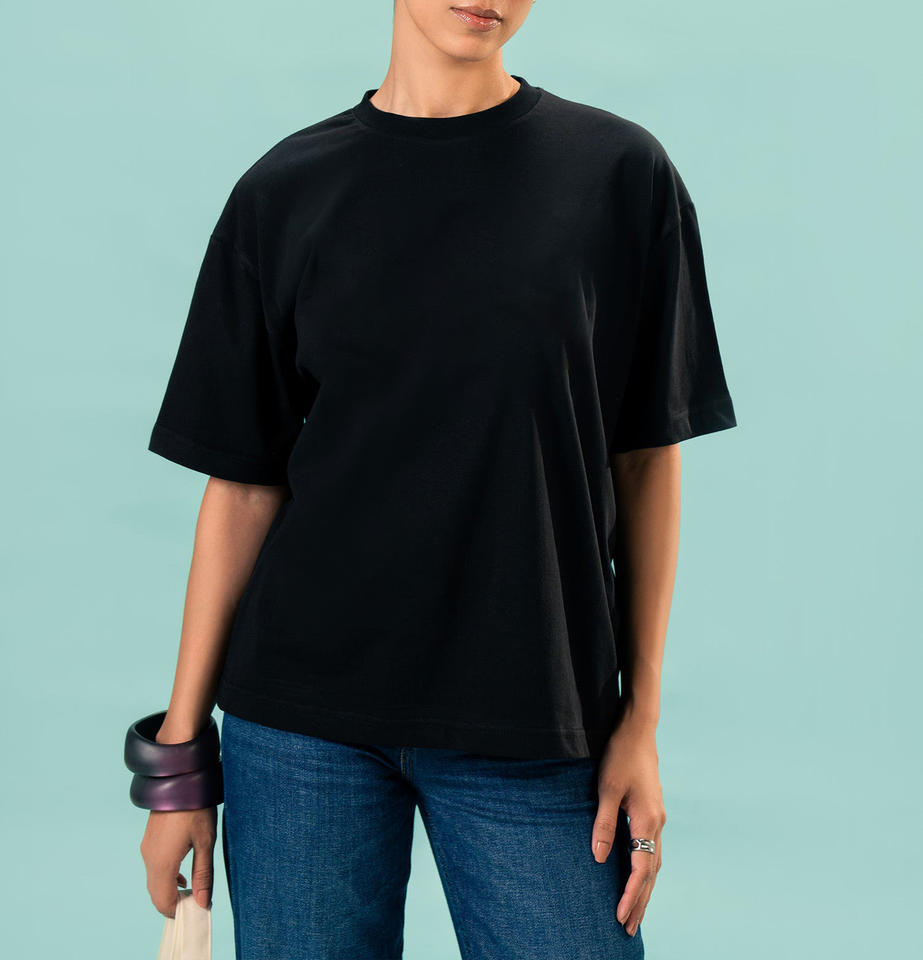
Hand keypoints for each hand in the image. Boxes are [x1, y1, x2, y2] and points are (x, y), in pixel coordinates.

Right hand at [140, 806, 216, 916]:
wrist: (180, 779)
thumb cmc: (196, 808)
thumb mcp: (205, 842)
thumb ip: (203, 875)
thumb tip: (202, 903)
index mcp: (162, 863)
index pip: (164, 901)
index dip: (178, 911)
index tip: (196, 910)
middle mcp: (149, 858)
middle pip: (156, 894)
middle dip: (174, 903)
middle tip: (196, 901)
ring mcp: (147, 849)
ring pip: (154, 881)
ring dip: (170, 890)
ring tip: (193, 888)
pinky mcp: (149, 841)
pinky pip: (154, 868)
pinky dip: (166, 877)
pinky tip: (183, 873)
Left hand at [591, 709, 665, 937]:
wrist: (638, 730)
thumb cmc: (620, 755)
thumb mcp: (607, 788)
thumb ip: (604, 824)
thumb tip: (599, 859)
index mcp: (648, 821)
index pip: (641, 870)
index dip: (631, 895)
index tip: (619, 916)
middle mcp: (657, 823)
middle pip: (652, 873)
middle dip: (641, 902)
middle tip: (629, 929)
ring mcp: (657, 817)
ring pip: (654, 862)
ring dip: (645, 889)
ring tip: (634, 912)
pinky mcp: (652, 811)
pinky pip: (651, 849)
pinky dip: (646, 870)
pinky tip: (638, 876)